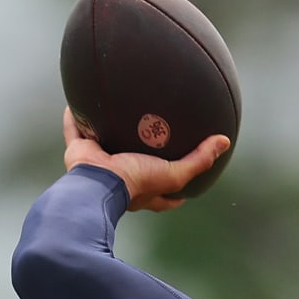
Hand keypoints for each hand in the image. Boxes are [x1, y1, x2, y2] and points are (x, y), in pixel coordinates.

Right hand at [62, 107, 229, 212]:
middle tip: (147, 140)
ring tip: (112, 116)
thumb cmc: (136, 183)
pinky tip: (76, 103)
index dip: (174, 192)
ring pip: (103, 147)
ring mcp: (98, 165)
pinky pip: (75, 131)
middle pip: (131, 167)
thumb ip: (199, 160)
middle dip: (137, 157)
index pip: (162, 195)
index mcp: (142, 190)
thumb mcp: (173, 174)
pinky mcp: (79, 152)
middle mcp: (119, 179)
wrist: (98, 182)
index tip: (184, 182)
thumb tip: (224, 142)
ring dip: (106, 134)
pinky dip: (74, 119)